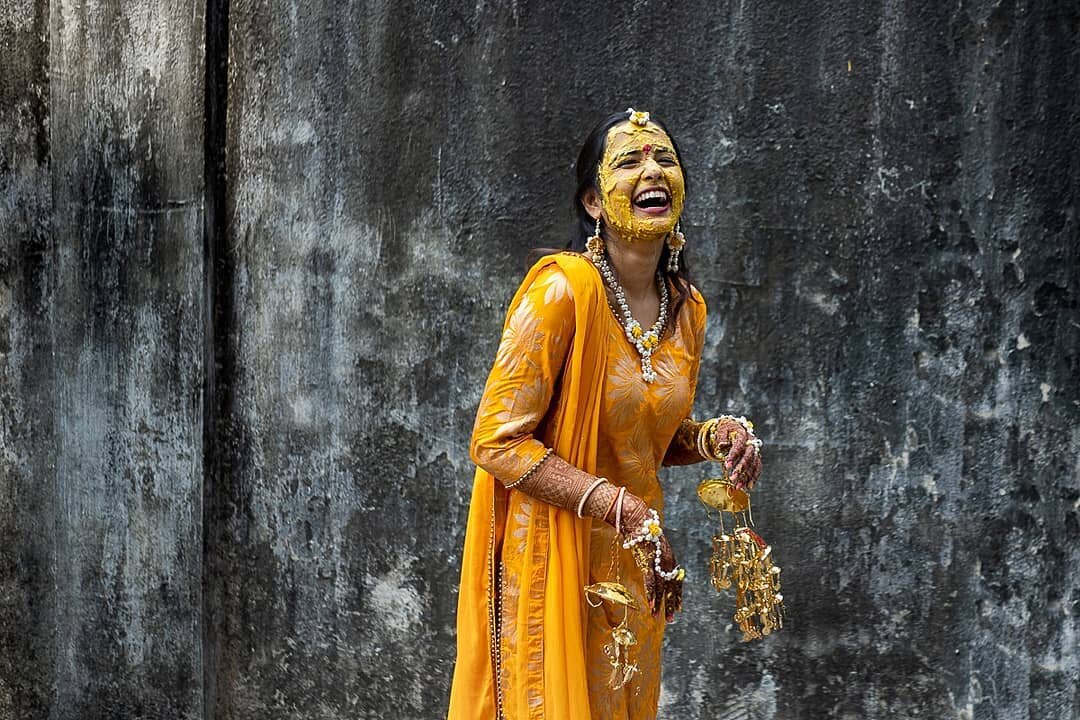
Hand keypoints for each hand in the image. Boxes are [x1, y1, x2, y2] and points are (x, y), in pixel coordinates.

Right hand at [620, 495, 683, 622]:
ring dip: (661, 603)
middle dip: (672, 603)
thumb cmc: (641, 530)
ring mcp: (658, 560)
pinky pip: (651, 580)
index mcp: (669, 556)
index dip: (678, 594)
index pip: (676, 579)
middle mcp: (667, 559)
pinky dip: (652, 593)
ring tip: (660, 617)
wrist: (635, 516)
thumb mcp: (651, 545)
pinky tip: (652, 604)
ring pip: (662, 586)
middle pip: (672, 585)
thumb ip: (654, 557)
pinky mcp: (647, 560)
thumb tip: (652, 568)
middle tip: (672, 619)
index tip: (679, 607)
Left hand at [713, 418, 762, 490]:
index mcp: (743, 434)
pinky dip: (753, 478)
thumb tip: (721, 445)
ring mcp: (755, 451)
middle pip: (748, 457)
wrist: (734, 428)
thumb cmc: (726, 429)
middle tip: (732, 478)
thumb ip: (722, 437)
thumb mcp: (721, 429)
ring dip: (746, 477)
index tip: (727, 465)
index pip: (739, 445)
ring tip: (738, 487)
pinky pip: (757, 468)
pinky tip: (748, 486)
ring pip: (753, 465)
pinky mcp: (756, 458)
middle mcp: (751, 443)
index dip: (733, 455)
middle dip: (741, 468)